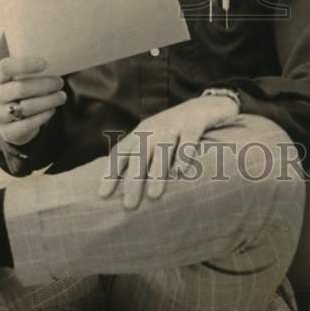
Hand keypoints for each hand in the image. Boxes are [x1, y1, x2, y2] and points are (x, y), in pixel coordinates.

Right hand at [0, 56, 65, 145]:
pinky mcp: (7, 132)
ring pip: (26, 107)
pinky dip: (43, 116)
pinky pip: (27, 124)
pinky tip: (52, 109)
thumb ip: (33, 65)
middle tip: (60, 82)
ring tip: (62, 96)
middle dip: (44, 85)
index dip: (25, 65)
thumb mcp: (22, 74)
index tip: (44, 63)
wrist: (12, 117)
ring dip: (48, 101)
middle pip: (20, 88)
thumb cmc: (22, 86)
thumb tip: (58, 55)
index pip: (6, 67)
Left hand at [98, 95, 238, 210]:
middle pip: (140, 153)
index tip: (103, 196)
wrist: (206, 105)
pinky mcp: (196, 121)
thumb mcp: (155, 139)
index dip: (111, 172)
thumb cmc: (177, 130)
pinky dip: (184, 154)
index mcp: (142, 132)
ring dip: (157, 171)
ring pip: (163, 147)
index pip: (121, 151)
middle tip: (130, 205)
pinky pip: (189, 138)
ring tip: (153, 195)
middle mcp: (155, 127)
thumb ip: (143, 158)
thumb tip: (127, 191)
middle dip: (133, 179)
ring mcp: (176, 123)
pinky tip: (181, 171)